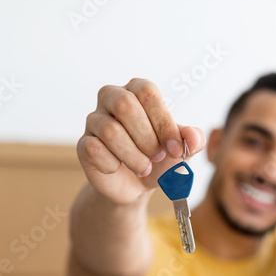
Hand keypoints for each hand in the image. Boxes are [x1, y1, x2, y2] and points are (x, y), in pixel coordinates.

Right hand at [77, 78, 205, 204]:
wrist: (137, 185)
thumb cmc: (159, 158)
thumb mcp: (181, 149)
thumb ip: (192, 140)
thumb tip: (192, 137)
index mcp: (137, 90)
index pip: (148, 93)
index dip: (163, 122)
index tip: (175, 149)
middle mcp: (111, 98)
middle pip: (125, 105)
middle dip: (147, 138)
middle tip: (157, 157)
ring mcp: (94, 119)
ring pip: (110, 131)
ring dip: (133, 156)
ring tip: (143, 167)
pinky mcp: (83, 143)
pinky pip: (94, 149)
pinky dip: (113, 165)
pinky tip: (119, 168)